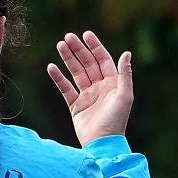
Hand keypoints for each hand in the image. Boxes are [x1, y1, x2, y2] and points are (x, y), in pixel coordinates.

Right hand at [46, 31, 133, 145]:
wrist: (102, 142)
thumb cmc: (116, 120)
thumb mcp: (124, 96)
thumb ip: (124, 75)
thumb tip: (126, 53)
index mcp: (112, 83)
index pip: (102, 59)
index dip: (95, 46)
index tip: (86, 34)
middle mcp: (99, 87)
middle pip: (87, 63)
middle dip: (78, 50)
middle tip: (67, 37)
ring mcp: (87, 96)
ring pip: (76, 73)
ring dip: (68, 59)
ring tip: (59, 46)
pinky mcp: (75, 106)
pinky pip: (65, 88)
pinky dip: (58, 78)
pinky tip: (51, 67)